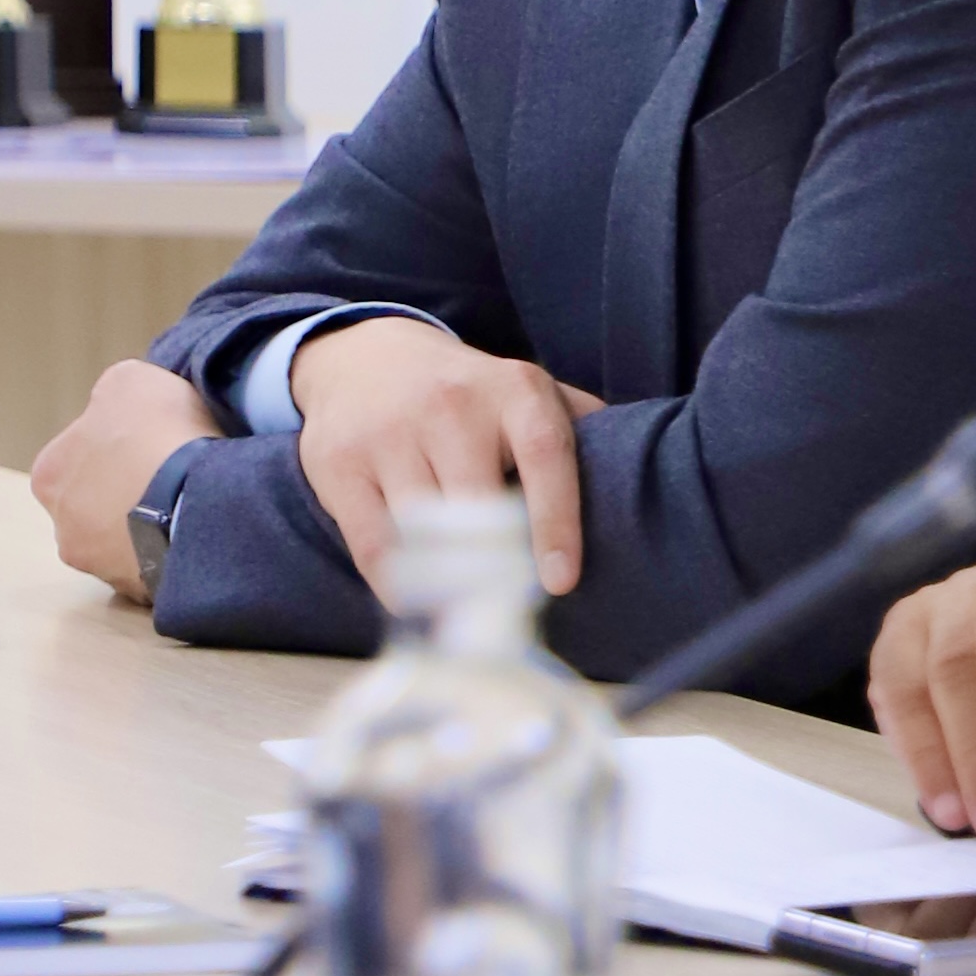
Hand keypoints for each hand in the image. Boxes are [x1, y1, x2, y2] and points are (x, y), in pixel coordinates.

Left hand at [28, 362, 218, 602]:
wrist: (200, 500)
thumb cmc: (160, 436)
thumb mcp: (132, 381)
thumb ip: (116, 392)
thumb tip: (123, 405)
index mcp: (50, 473)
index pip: (84, 452)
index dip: (124, 441)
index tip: (160, 436)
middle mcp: (63, 525)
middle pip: (103, 500)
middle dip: (136, 486)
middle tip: (180, 469)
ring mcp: (101, 564)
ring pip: (130, 537)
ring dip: (158, 520)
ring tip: (200, 501)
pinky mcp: (141, 590)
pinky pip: (161, 564)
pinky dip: (180, 548)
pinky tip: (205, 528)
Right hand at [288, 317, 606, 596]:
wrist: (367, 355)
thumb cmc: (470, 392)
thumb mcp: (528, 391)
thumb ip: (580, 429)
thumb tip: (636, 478)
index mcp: (515, 391)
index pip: (546, 457)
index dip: (556, 522)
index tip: (561, 581)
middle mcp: (453, 407)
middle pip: (478, 505)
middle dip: (496, 565)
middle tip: (512, 613)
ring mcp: (391, 433)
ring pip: (424, 530)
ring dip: (447, 582)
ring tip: (468, 620)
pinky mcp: (339, 463)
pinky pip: (372, 542)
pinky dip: (396, 584)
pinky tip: (417, 603)